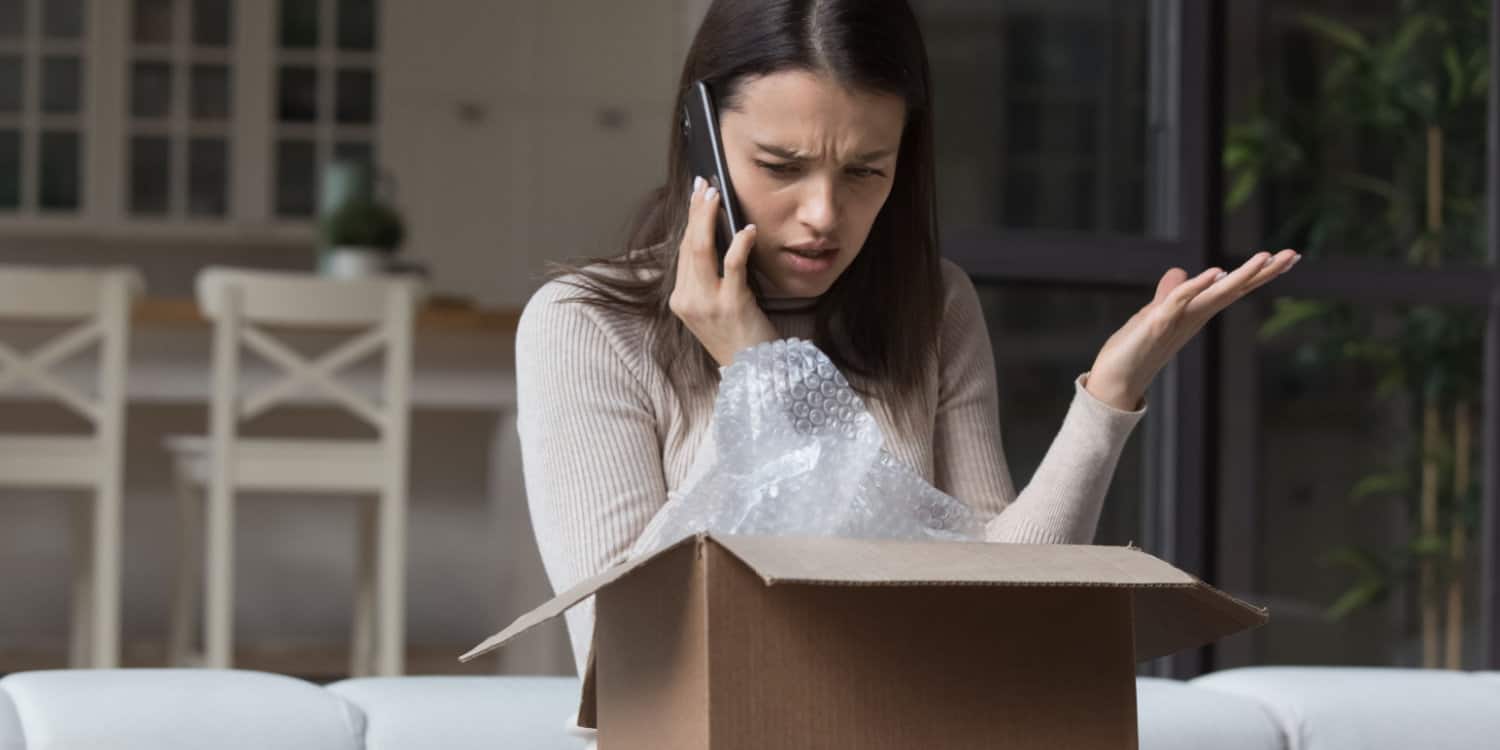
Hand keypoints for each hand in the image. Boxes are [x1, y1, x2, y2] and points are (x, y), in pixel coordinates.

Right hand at [669, 176, 778, 366]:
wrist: (755, 374)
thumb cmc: (740, 338)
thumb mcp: (715, 309)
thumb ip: (710, 280)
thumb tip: (719, 239)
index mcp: (681, 300)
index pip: (682, 252)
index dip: (690, 221)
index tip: (697, 196)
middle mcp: (688, 300)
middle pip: (688, 246)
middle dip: (696, 212)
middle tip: (705, 186)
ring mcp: (707, 304)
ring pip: (702, 251)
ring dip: (708, 219)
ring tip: (717, 196)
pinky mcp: (731, 305)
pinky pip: (732, 266)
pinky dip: (740, 244)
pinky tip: (748, 229)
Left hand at [1085, 249, 1301, 409]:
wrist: (1115, 379)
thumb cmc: (1135, 348)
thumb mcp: (1155, 312)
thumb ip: (1170, 293)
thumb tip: (1181, 271)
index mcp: (1196, 311)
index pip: (1232, 288)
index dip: (1258, 273)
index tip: (1287, 256)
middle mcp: (1193, 316)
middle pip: (1233, 290)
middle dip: (1262, 272)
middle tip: (1292, 254)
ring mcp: (1178, 321)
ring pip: (1214, 295)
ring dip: (1239, 276)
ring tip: (1265, 257)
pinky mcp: (1156, 324)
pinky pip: (1179, 301)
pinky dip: (1197, 287)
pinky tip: (1215, 273)